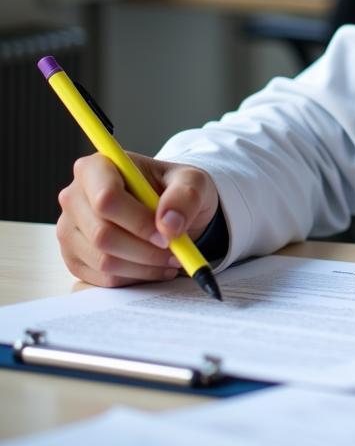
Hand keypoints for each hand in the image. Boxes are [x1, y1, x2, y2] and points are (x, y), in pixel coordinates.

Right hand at [56, 152, 219, 288]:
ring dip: (143, 267)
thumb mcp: (194, 182)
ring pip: (102, 260)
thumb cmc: (176, 189)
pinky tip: (154, 267)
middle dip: (145, 250)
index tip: (168, 235)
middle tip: (177, 252)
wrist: (168, 209)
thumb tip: (169, 224)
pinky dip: (134, 278)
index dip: (138, 222)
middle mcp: (74, 197)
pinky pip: (101, 278)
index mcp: (97, 167)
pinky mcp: (74, 257)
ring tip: (172, 259)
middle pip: (102, 234)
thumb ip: (186, 196)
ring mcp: (69, 229)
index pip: (106, 199)